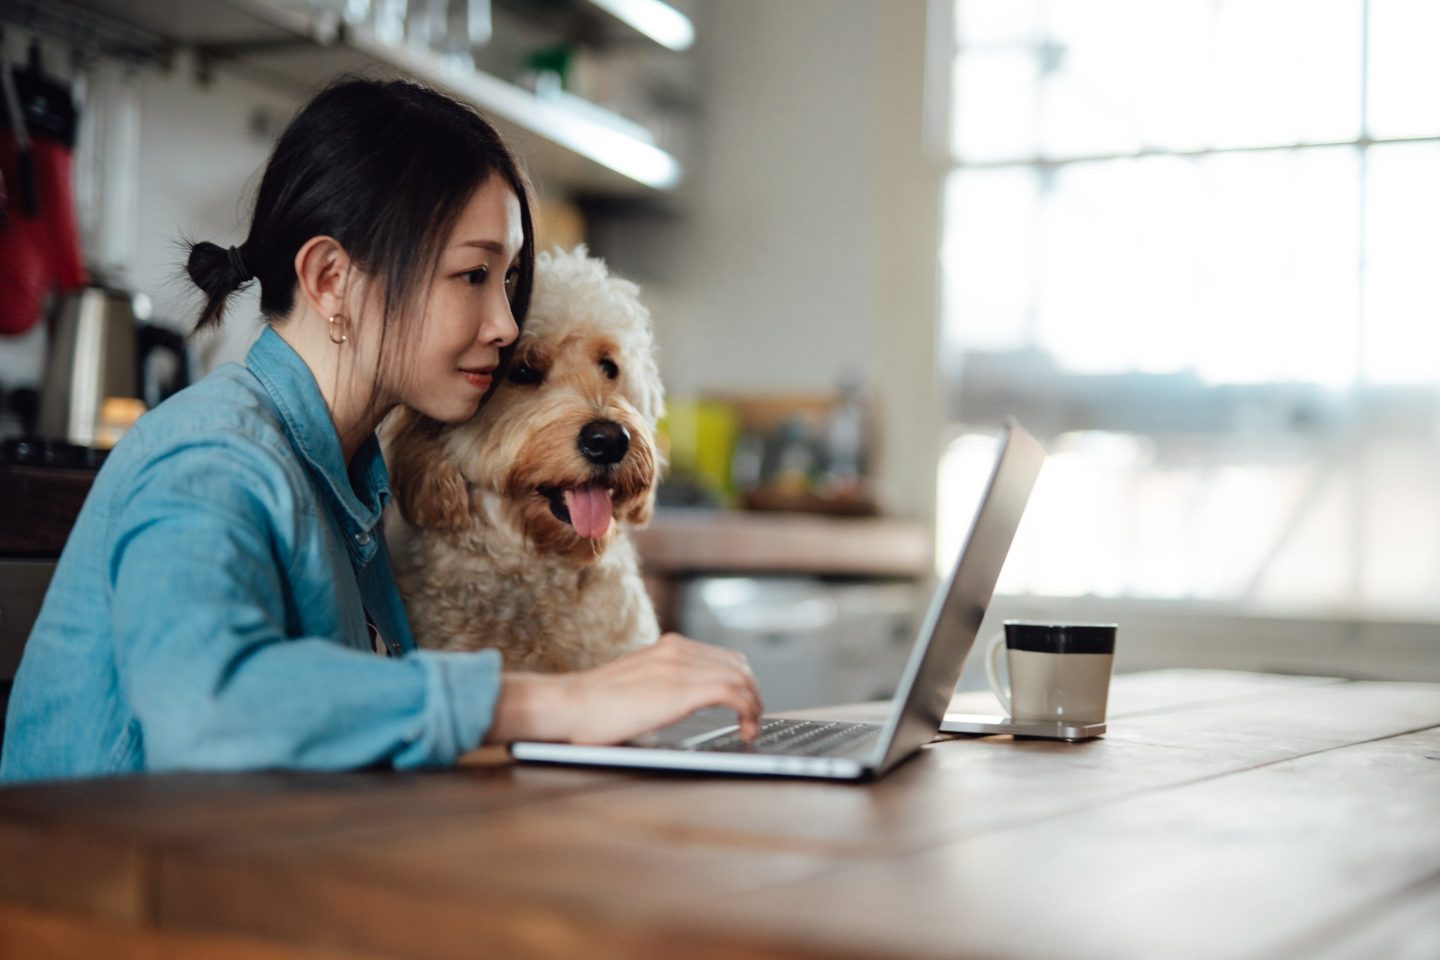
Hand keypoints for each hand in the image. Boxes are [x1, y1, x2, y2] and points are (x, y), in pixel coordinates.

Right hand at [484, 633, 762, 745]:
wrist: (568, 705)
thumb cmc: (592, 707)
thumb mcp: (636, 684)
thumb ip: (660, 685)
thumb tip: (677, 703)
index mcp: (667, 647)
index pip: (723, 656)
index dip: (741, 683)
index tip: (744, 708)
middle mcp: (677, 649)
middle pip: (739, 665)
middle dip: (753, 694)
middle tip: (752, 721)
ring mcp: (680, 666)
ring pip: (742, 677)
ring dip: (755, 705)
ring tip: (750, 729)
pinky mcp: (681, 688)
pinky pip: (735, 693)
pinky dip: (749, 712)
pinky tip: (744, 731)